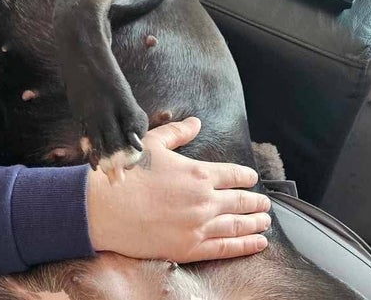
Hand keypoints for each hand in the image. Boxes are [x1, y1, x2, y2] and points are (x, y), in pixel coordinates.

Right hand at [86, 117, 270, 262]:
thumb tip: (196, 122)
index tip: (251, 178)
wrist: (106, 208)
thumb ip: (178, 133)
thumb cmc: (128, 173)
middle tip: (264, 203)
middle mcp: (205, 201)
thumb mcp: (152, 143)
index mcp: (198, 173)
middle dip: (256, 202)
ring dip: (255, 223)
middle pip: (241, 201)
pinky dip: (246, 245)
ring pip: (238, 225)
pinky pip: (227, 248)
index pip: (233, 174)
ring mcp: (200, 227)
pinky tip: (258, 243)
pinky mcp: (191, 248)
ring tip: (265, 221)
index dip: (246, 176)